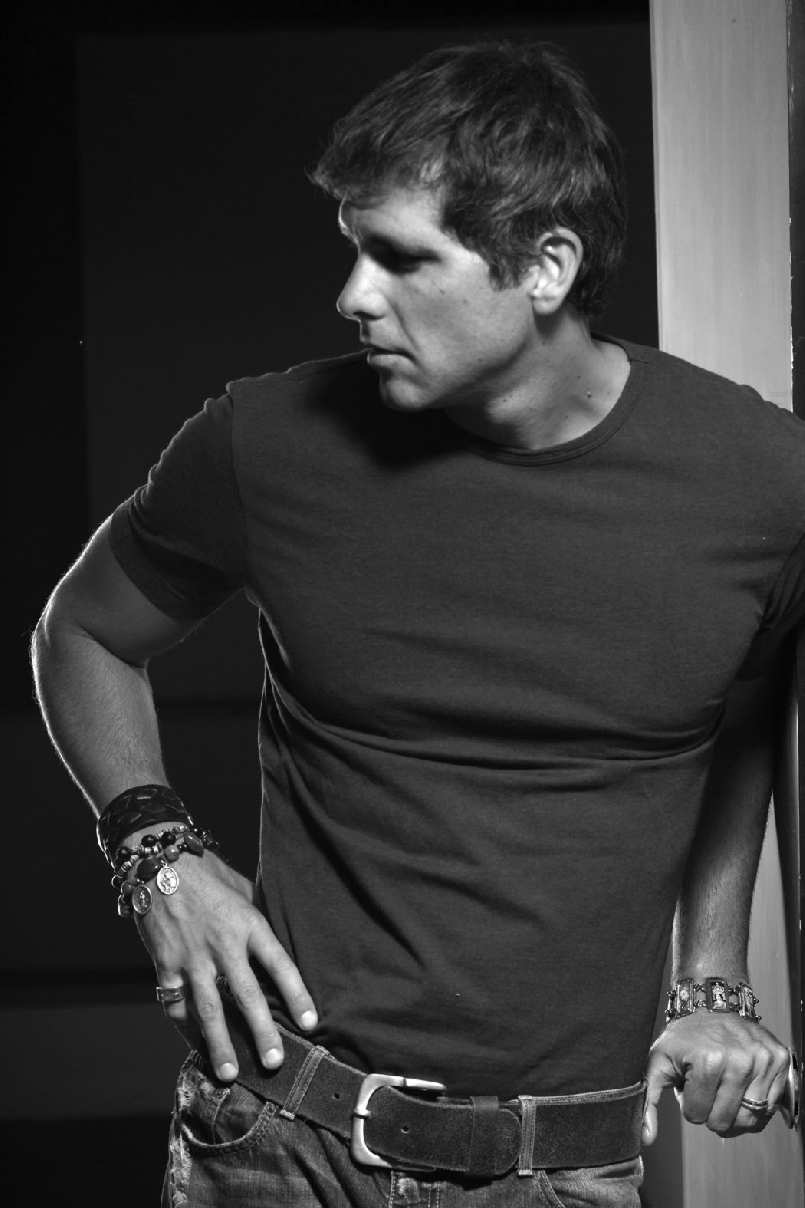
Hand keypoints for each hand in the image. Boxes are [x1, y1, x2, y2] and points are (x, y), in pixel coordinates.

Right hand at [133, 848, 317, 1081]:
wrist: (158, 863)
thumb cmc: (207, 874)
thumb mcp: (242, 889)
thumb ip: (256, 920)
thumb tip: (275, 946)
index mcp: (248, 922)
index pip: (280, 963)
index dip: (297, 994)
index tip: (311, 1022)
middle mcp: (222, 943)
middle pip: (246, 995)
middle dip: (262, 1031)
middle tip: (274, 1061)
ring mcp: (191, 957)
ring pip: (208, 1009)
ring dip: (219, 1043)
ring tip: (229, 1072)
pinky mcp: (165, 965)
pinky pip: (176, 1005)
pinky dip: (186, 1029)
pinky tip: (196, 1046)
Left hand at [642, 1011, 789, 1143]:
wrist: (711, 1004)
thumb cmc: (685, 1037)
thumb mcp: (658, 1062)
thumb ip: (648, 1101)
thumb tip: (646, 1137)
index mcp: (708, 1061)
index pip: (697, 1117)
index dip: (689, 1102)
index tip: (690, 1082)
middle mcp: (740, 1061)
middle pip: (724, 1123)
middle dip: (711, 1109)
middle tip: (706, 1084)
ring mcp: (762, 1060)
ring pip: (749, 1120)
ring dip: (733, 1109)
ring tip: (723, 1085)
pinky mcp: (779, 1060)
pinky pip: (769, 1108)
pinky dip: (754, 1104)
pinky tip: (742, 1086)